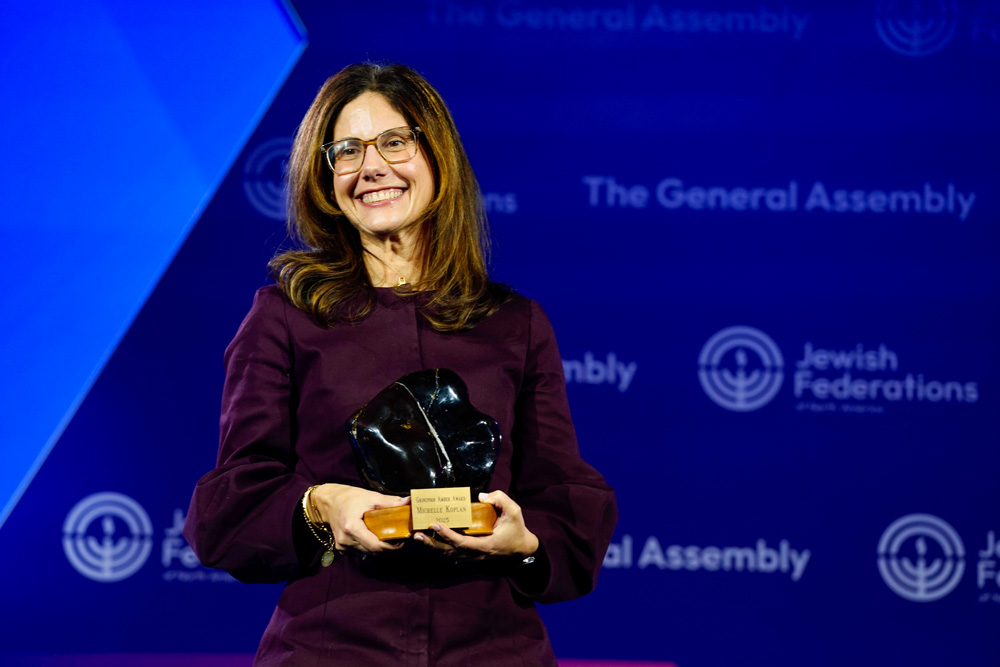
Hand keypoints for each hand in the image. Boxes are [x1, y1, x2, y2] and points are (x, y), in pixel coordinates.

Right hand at [310, 483, 408, 553]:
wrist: (327, 502)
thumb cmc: (348, 497)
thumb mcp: (370, 497)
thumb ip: (389, 502)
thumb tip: (408, 502)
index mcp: (352, 527)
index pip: (375, 546)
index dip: (391, 546)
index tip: (402, 541)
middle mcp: (346, 540)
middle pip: (373, 552)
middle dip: (388, 548)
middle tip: (401, 540)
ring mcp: (342, 546)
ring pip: (367, 554)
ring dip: (380, 549)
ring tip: (392, 539)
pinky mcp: (342, 548)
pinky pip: (360, 552)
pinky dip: (370, 548)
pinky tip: (377, 539)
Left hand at [414, 490, 538, 559]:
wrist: (521, 550)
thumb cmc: (516, 530)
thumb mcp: (514, 512)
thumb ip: (500, 499)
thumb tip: (482, 496)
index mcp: (485, 545)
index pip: (463, 543)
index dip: (448, 535)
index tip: (435, 524)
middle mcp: (475, 555)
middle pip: (449, 553)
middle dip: (432, 544)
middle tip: (417, 534)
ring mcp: (471, 558)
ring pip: (448, 556)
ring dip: (432, 547)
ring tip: (417, 537)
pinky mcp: (469, 557)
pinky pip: (450, 555)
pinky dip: (438, 549)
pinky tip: (427, 542)